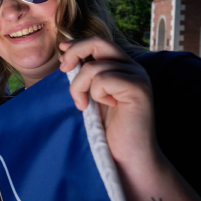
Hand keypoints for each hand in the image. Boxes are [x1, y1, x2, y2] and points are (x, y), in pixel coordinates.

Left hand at [58, 37, 157, 167]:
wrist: (128, 157)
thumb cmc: (108, 132)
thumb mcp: (92, 98)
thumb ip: (85, 78)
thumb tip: (66, 58)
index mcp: (122, 68)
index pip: (99, 43)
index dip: (77, 44)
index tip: (61, 49)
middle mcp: (133, 68)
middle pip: (99, 42)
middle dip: (75, 52)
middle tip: (63, 70)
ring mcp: (138, 76)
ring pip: (95, 67)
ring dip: (79, 87)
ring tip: (84, 107)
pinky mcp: (138, 88)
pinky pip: (104, 79)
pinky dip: (96, 95)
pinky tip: (107, 107)